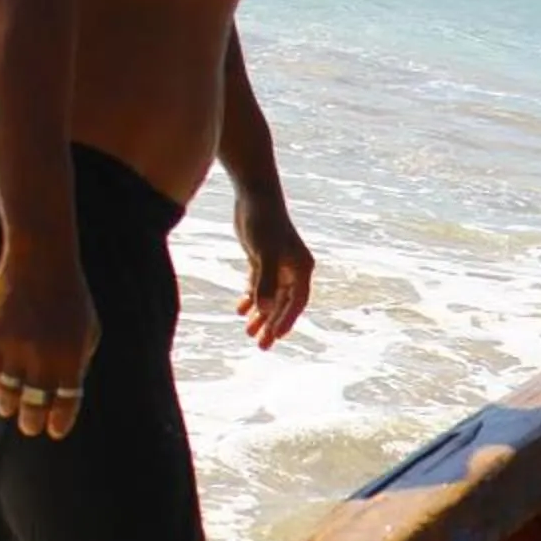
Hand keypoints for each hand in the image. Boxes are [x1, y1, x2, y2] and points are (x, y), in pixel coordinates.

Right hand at [0, 248, 99, 442]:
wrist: (41, 259)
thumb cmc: (70, 295)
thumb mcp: (89, 329)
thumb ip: (79, 361)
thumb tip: (65, 390)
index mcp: (72, 357)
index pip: (66, 401)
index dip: (59, 421)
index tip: (54, 432)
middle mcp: (44, 356)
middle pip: (35, 403)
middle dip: (31, 421)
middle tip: (29, 426)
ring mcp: (16, 347)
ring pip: (7, 393)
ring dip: (7, 405)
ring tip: (7, 408)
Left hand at [236, 188, 313, 347]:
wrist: (254, 195)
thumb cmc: (264, 223)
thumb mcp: (264, 254)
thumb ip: (265, 283)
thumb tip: (264, 310)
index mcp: (301, 269)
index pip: (296, 302)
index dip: (286, 321)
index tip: (275, 338)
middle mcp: (293, 268)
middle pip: (283, 303)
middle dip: (272, 324)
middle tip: (262, 346)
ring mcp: (278, 263)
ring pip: (270, 296)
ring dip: (261, 314)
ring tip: (248, 333)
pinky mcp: (263, 258)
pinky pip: (259, 285)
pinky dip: (251, 297)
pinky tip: (240, 310)